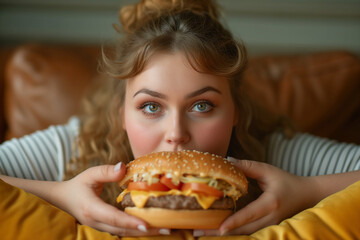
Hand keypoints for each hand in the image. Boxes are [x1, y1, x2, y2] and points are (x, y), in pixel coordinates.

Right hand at [51, 163, 169, 235]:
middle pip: (123, 231)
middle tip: (167, 229)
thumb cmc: (77, 185)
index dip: (130, 222)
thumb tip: (123, 167)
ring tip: (164, 229)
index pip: (114, 218)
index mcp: (92, 209)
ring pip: (123, 234)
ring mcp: (100, 227)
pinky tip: (151, 227)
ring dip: (143, 233)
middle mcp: (96, 222)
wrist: (63, 199)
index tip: (147, 225)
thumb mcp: (89, 174)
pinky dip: (136, 230)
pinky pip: (122, 231)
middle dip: (145, 231)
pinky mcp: (105, 227)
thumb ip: (106, 171)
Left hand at [197, 159, 316, 235]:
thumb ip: (248, 167)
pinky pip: (249, 234)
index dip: (234, 222)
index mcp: (270, 204)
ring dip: (225, 236)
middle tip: (198, 232)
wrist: (306, 196)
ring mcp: (270, 227)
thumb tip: (227, 161)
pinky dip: (234, 234)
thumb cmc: (287, 181)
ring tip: (203, 234)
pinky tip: (218, 233)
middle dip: (220, 234)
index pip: (249, 215)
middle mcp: (270, 219)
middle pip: (244, 231)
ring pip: (245, 236)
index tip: (219, 229)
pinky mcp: (268, 229)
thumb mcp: (269, 171)